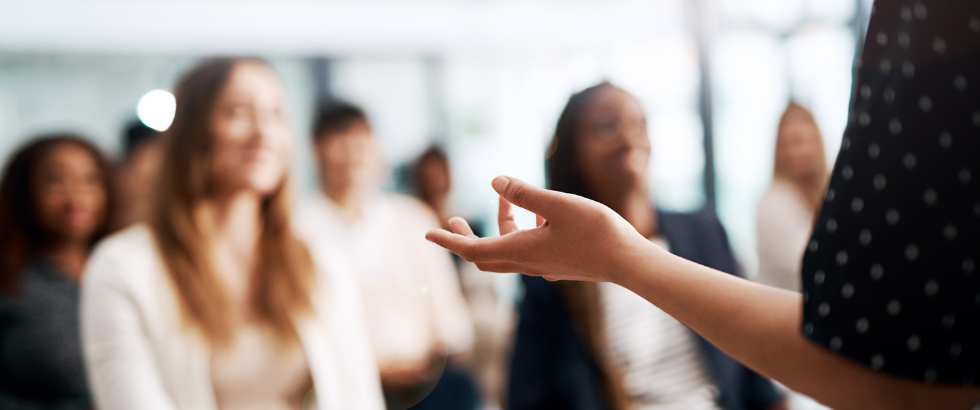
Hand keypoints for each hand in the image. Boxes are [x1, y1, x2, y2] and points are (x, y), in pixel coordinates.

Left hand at [424, 176, 655, 283]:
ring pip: (510, 250)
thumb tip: (495, 181)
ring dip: (501, 227)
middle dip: (466, 238)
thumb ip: (525, 193)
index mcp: (520, 250)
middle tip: (454, 220)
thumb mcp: (557, 204)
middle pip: (486, 255)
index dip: (448, 241)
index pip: (472, 250)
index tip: (427, 233)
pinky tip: (540, 214)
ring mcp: (544, 266)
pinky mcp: (560, 264)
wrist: (629, 262)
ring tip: (507, 199)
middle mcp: (528, 263)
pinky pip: (529, 250)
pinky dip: (523, 232)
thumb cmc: (595, 231)